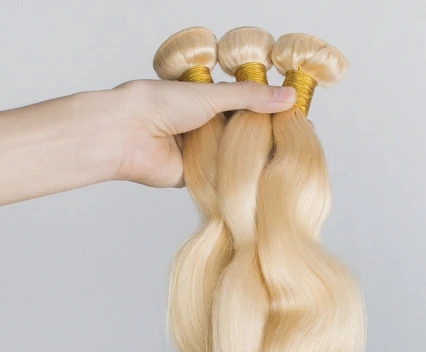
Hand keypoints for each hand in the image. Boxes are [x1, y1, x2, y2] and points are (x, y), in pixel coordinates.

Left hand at [100, 79, 296, 187]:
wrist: (129, 134)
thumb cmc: (160, 104)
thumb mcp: (212, 95)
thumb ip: (251, 98)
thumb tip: (289, 96)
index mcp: (208, 99)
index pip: (247, 105)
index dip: (270, 111)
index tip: (295, 116)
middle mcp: (206, 125)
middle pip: (244, 134)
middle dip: (266, 138)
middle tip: (296, 142)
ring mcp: (202, 152)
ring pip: (235, 158)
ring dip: (253, 160)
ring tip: (284, 162)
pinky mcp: (196, 177)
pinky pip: (222, 179)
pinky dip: (236, 179)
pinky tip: (260, 182)